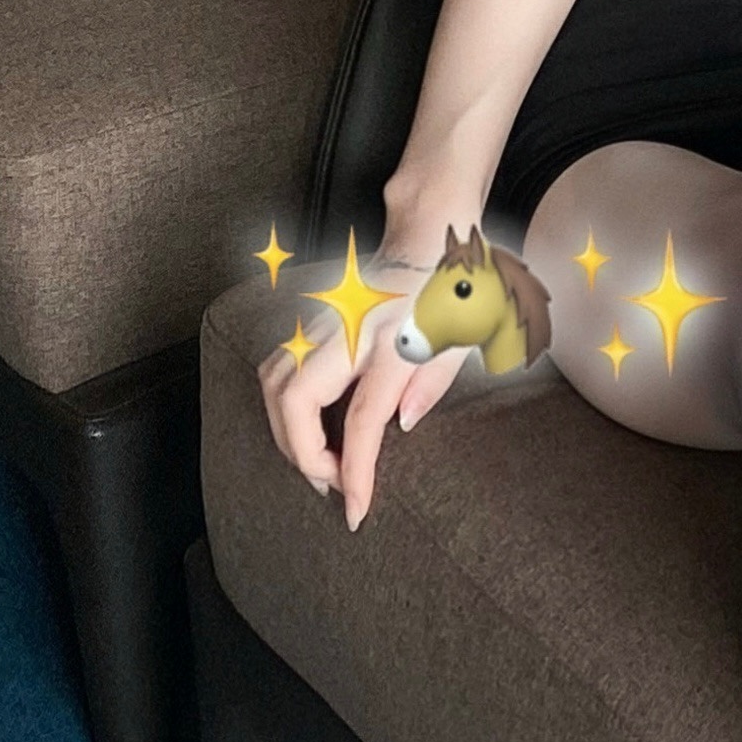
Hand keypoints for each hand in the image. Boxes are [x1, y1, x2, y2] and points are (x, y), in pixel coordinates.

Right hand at [257, 258, 468, 531]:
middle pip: (296, 402)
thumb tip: (400, 427)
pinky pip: (279, 365)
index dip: (354, 471)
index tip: (353, 508)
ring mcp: (328, 321)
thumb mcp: (466, 338)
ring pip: (275, 382)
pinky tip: (304, 424)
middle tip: (330, 482)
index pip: (363, 419)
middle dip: (302, 453)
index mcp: (398, 338)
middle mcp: (353, 330)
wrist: (431, 233)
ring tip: (317, 460)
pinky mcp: (316, 319)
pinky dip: (282, 404)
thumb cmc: (456, 287)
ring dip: (286, 431)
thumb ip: (432, 384)